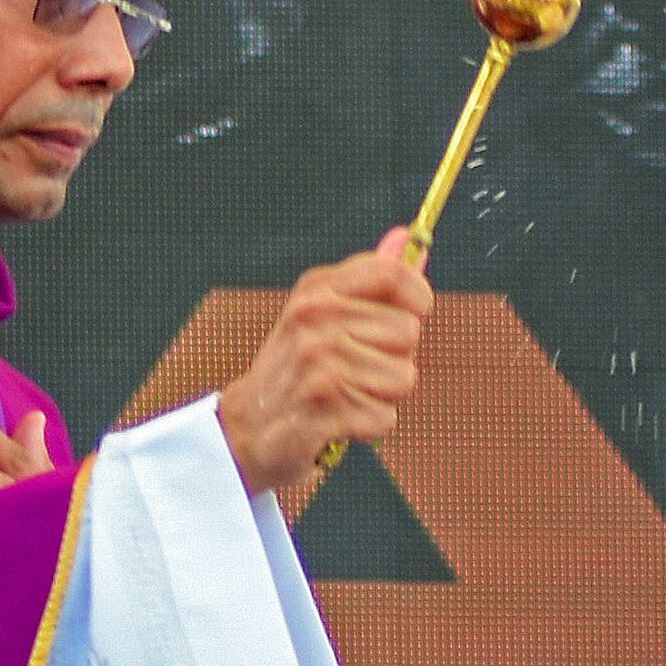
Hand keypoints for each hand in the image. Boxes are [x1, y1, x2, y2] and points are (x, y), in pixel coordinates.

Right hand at [217, 230, 432, 500]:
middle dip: (395, 358)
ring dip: (382, 396)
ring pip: (403, 377)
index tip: (414, 313)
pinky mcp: (320, 405)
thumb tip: (407, 238)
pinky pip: (384, 417)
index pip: (392, 273)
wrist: (248, 426)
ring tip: (346, 394)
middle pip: (408, 332)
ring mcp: (315, 361)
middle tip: (356, 370)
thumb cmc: (299, 368)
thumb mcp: (326, 314)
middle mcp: (313, 318)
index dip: (417, 296)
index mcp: (317, 289)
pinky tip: (339, 421)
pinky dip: (368, 427)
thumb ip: (371, 280)